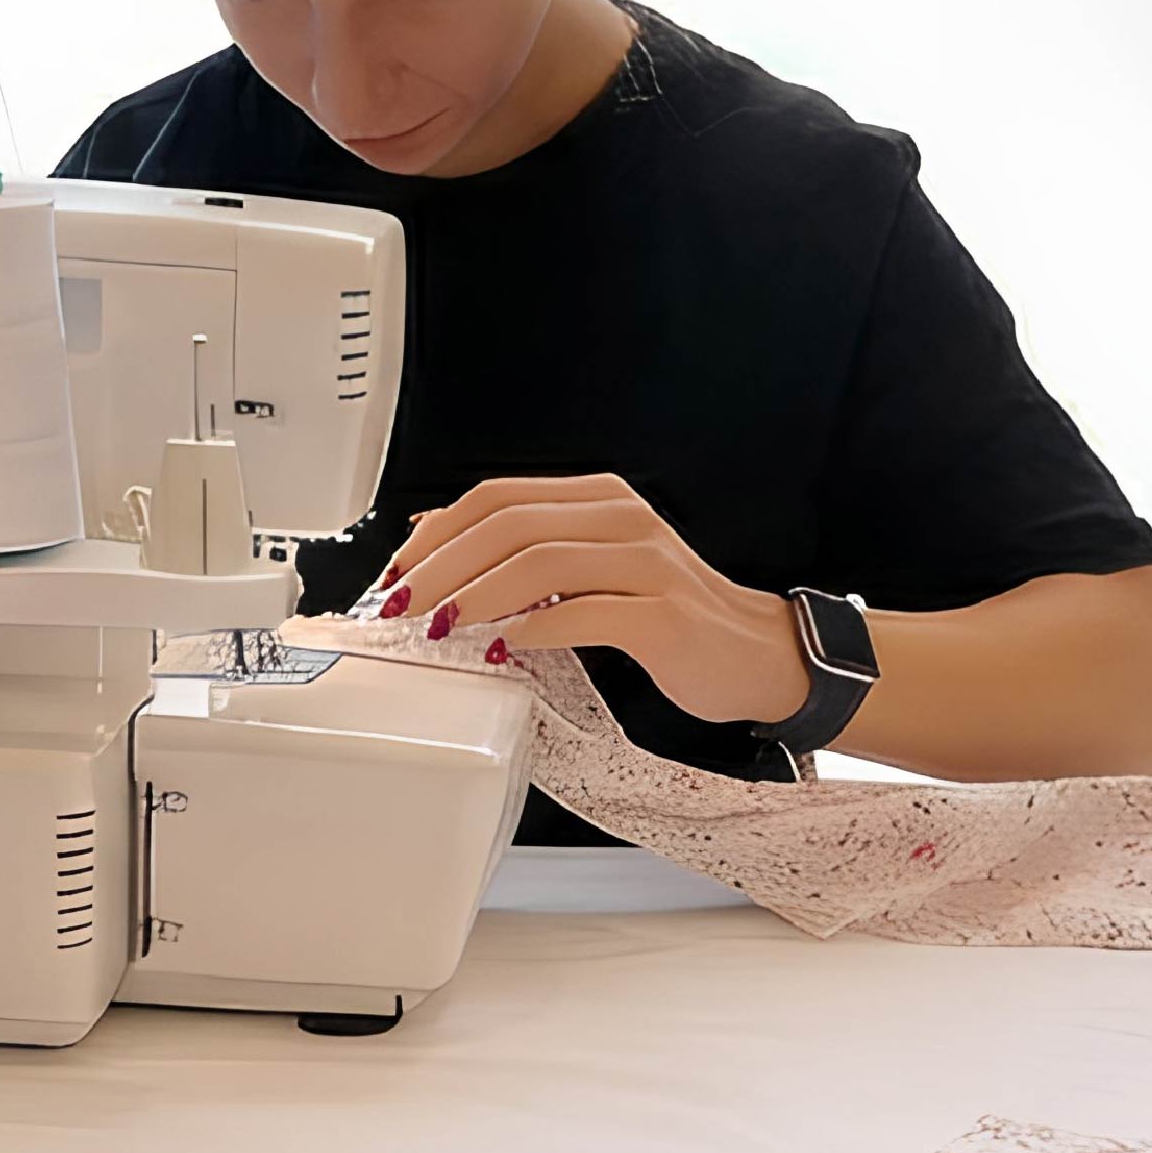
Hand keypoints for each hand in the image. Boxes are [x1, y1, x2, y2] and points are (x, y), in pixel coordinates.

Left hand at [377, 475, 808, 725]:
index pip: (497, 497)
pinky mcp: (663, 615)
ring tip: (442, 628)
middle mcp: (622, 518)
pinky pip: (585, 613)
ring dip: (477, 597)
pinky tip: (504, 648)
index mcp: (598, 498)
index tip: (396, 574)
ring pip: (541, 561)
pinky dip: (534, 629)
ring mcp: (648, 564)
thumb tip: (434, 540)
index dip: (437, 535)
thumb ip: (525, 554)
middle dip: (442, 566)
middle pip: (509, 524)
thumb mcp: (591, 569)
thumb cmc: (666, 616)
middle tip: (402, 606)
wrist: (755, 655)